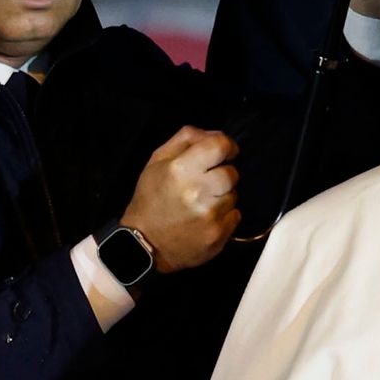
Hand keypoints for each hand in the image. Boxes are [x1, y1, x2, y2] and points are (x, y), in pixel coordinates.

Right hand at [125, 126, 240, 270]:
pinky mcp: (219, 235)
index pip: (220, 146)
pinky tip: (205, 219)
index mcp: (182, 170)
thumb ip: (187, 139)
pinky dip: (224, 216)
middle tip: (207, 183)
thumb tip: (216, 135)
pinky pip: (235, 216)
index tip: (224, 153)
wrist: (144, 244)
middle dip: (223, 174)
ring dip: (222, 196)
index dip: (227, 147)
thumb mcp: (158, 161)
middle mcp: (199, 192)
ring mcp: (211, 216)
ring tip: (201, 203)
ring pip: (234, 195)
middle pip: (232, 173)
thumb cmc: (151, 199)